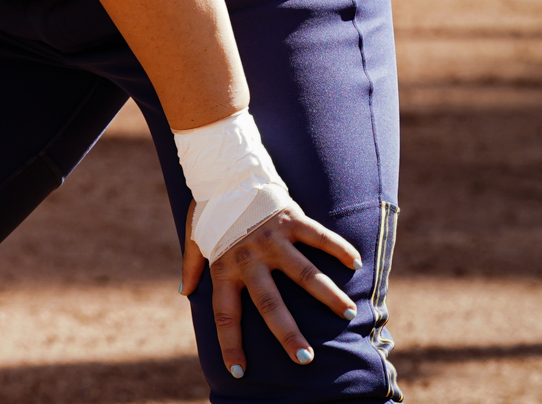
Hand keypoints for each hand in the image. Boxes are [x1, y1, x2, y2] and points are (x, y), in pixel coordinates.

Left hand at [182, 202, 361, 378]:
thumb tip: (184, 292)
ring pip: (304, 273)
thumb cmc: (211, 207)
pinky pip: (318, 236)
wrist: (224, 169)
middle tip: (305, 358)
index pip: (225, 314)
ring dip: (327, 294)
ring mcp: (271, 239)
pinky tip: (356, 263)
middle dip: (287, 333)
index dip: (230, 343)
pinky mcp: (290, 219)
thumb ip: (192, 265)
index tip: (238, 372)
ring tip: (348, 314)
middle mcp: (249, 258)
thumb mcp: (196, 237)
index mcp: (225, 266)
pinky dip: (338, 248)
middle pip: (269, 304)